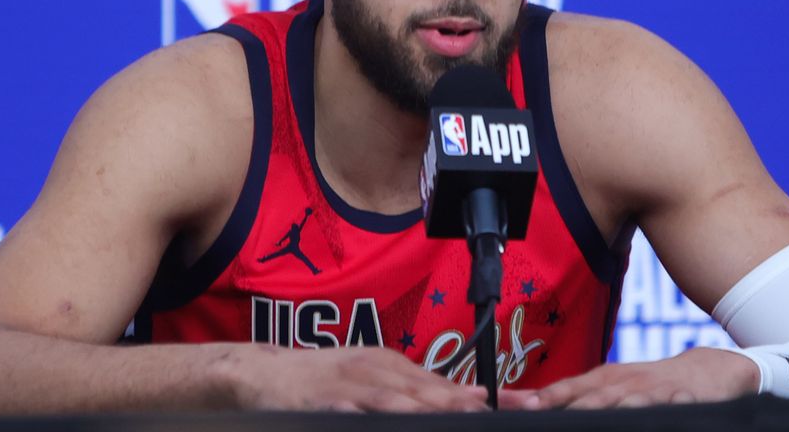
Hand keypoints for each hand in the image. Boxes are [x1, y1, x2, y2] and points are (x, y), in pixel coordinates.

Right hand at [227, 344, 490, 411]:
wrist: (262, 373)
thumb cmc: (323, 382)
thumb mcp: (371, 378)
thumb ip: (414, 390)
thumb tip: (466, 398)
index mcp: (392, 366)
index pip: (447, 385)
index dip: (487, 396)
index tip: (525, 404)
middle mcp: (376, 371)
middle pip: (430, 391)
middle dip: (466, 403)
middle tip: (500, 411)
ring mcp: (349, 386)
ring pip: (396, 399)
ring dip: (428, 408)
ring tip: (460, 413)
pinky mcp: (322, 403)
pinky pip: (352, 412)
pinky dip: (371, 416)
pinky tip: (389, 422)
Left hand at [502, 348, 759, 409]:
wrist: (707, 371)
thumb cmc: (649, 384)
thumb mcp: (613, 386)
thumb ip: (575, 397)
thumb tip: (531, 405)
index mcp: (604, 380)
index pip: (568, 389)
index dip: (544, 399)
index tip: (517, 408)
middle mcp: (624, 384)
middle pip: (592, 398)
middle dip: (567, 408)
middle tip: (542, 415)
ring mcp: (653, 391)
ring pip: (626, 403)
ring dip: (607, 409)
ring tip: (589, 418)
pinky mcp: (683, 400)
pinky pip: (669, 408)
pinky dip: (658, 411)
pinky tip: (652, 416)